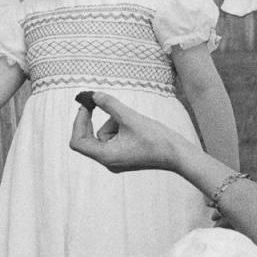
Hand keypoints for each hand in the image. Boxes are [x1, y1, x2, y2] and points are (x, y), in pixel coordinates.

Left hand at [69, 91, 183, 172]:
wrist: (178, 154)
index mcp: (106, 156)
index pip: (78, 142)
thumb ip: (110, 105)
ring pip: (104, 135)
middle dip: (96, 120)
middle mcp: (108, 161)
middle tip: (95, 101)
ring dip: (113, 122)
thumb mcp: (130, 117)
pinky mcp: (124, 156)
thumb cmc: (156, 139)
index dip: (78, 122)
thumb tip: (94, 95)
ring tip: (131, 120)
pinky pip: (113, 138)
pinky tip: (135, 126)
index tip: (85, 106)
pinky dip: (119, 127)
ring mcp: (116, 160)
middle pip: (89, 138)